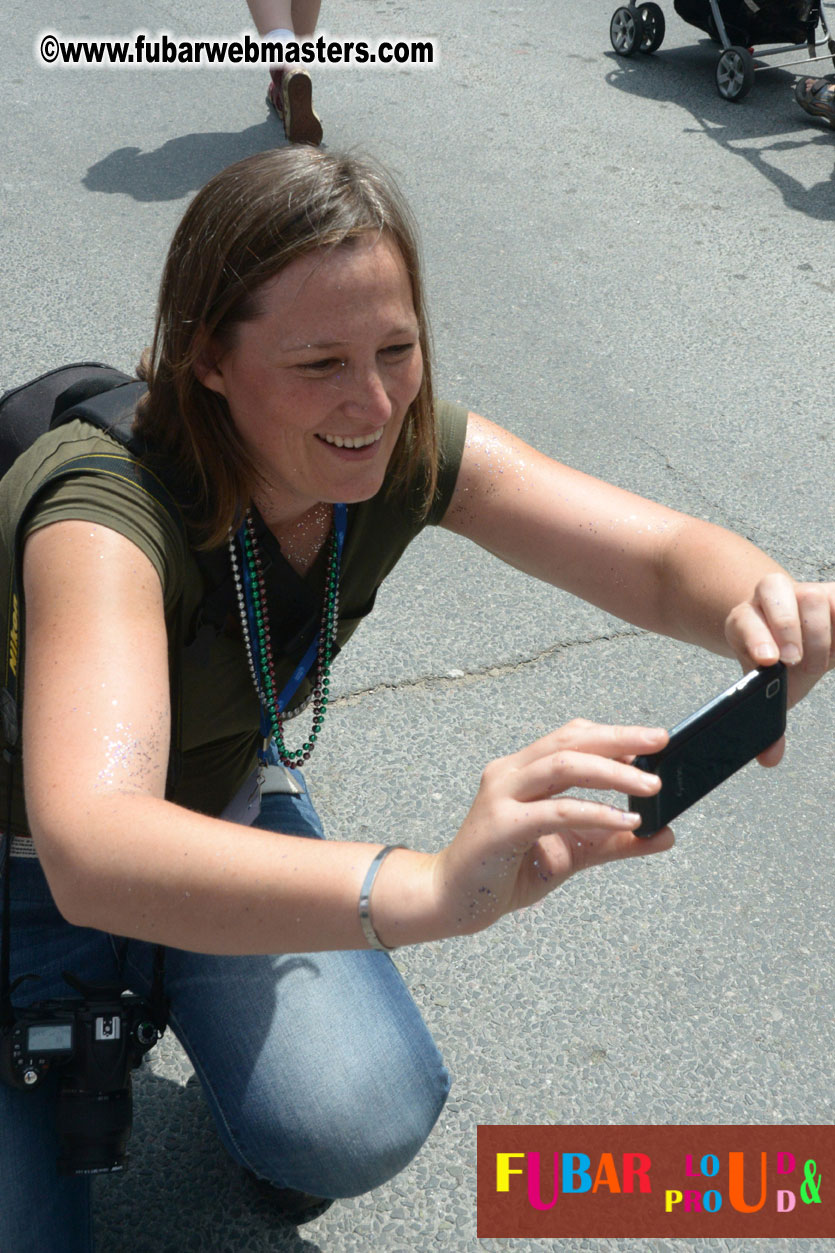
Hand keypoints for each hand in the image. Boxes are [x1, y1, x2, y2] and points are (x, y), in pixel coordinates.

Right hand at [432, 720, 673, 935]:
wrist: (453, 900)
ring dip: (613, 773)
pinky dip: (593, 812)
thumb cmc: (507, 871)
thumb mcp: (572, 852)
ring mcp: (501, 796)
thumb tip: (664, 834)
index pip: (570, 737)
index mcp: (523, 770)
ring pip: (563, 765)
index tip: (653, 740)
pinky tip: (622, 820)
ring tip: (650, 787)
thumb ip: (614, 840)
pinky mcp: (500, 826)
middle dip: (619, 739)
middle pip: (570, 741)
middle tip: (660, 741)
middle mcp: (509, 773)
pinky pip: (555, 811)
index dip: (612, 734)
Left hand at [724, 573, 834, 764]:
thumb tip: (769, 760)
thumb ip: (769, 720)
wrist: (801, 631)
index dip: (755, 638)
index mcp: (746, 619)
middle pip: (775, 593)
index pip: (744, 621)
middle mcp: (773, 597)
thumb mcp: (774, 687)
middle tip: (794, 661)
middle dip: (785, 627)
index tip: (768, 662)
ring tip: (823, 662)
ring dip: (819, 633)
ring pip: (813, 596)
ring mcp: (807, 590)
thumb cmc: (782, 661)